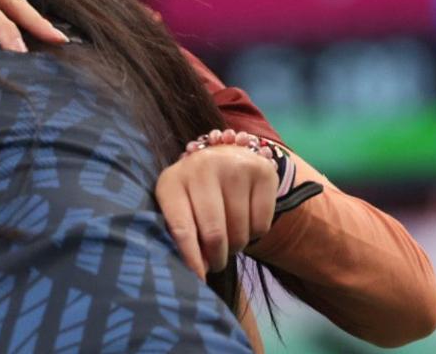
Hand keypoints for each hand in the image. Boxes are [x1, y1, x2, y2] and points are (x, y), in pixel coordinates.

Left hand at [155, 137, 277, 278]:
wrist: (225, 157)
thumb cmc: (196, 194)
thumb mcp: (179, 209)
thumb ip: (183, 238)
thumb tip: (199, 274)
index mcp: (172, 181)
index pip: (181, 228)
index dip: (191, 259)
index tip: (199, 279)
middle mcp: (202, 167)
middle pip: (214, 234)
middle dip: (217, 258)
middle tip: (217, 261)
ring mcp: (234, 166)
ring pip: (240, 232)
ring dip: (236, 246)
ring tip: (229, 237)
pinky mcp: (263, 172)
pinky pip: (261, 225)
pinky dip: (255, 234)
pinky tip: (245, 220)